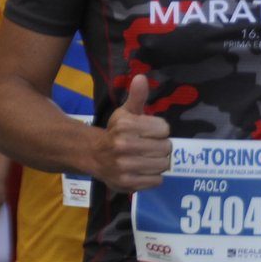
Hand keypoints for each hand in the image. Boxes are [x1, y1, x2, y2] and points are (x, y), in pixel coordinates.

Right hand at [95, 73, 171, 191]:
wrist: (94, 155)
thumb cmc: (116, 132)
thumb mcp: (125, 112)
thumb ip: (137, 96)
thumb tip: (141, 78)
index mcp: (126, 126)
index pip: (164, 129)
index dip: (159, 130)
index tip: (149, 132)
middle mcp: (124, 146)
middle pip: (166, 148)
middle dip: (160, 147)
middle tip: (148, 147)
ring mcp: (125, 166)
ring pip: (163, 164)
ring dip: (158, 162)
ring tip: (146, 158)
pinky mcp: (127, 183)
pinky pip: (157, 180)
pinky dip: (153, 176)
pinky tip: (143, 170)